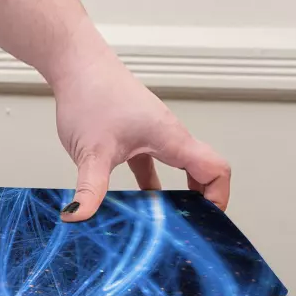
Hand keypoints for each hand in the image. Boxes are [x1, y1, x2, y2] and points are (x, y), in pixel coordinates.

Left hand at [53, 46, 230, 221]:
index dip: (218, 197)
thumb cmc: (91, 95)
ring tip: (163, 224)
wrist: (76, 65)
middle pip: (201, 171)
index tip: (208, 222)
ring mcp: (150, 135)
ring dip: (174, 195)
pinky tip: (132, 204)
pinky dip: (148, 186)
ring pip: (175, 169)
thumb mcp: (91, 152)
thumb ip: (89, 189)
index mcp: (171, 138)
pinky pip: (150, 165)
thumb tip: (78, 217)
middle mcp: (167, 135)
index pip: (215, 169)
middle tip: (188, 230)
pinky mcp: (132, 137)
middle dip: (200, 201)